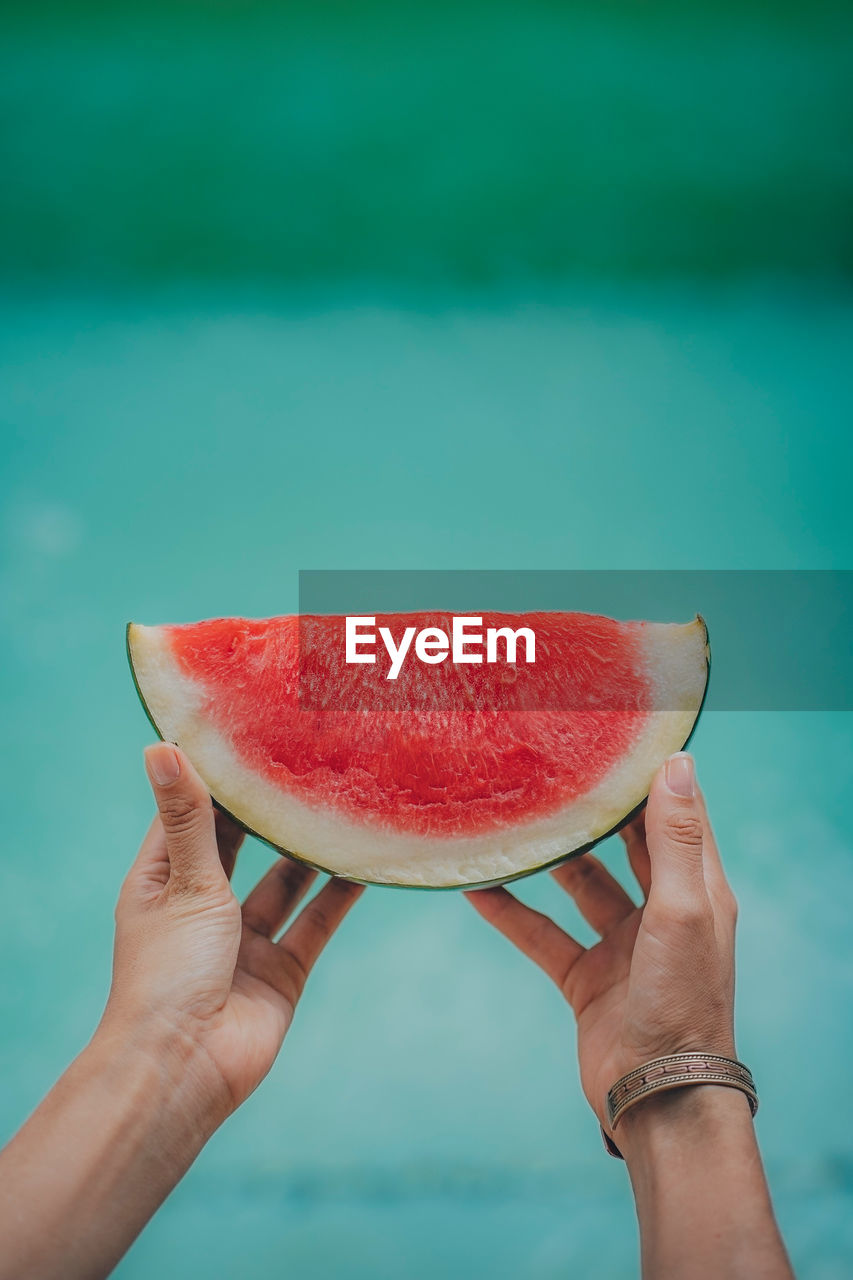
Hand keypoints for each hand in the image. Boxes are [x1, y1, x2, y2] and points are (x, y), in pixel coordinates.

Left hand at [101, 742, 362, 1126]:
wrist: (186, 1070)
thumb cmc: (168, 973)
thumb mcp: (184, 882)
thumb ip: (190, 817)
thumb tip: (157, 745)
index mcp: (162, 883)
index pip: (190, 816)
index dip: (215, 778)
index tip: (248, 733)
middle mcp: (201, 907)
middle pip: (241, 845)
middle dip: (268, 810)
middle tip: (307, 760)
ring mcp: (243, 941)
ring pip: (284, 882)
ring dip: (308, 849)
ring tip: (343, 802)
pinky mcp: (280, 970)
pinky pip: (315, 922)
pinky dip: (338, 895)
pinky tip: (362, 861)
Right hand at [465, 753, 737, 1133]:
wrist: (658, 1100)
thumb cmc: (682, 1003)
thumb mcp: (681, 910)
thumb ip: (674, 839)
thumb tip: (678, 761)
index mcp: (697, 891)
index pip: (675, 816)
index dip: (648, 777)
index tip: (610, 739)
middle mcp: (662, 913)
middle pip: (625, 845)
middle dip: (593, 812)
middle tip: (551, 770)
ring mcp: (623, 947)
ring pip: (579, 886)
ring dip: (548, 859)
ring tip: (511, 821)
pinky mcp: (587, 979)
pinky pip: (543, 935)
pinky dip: (512, 913)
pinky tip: (477, 888)